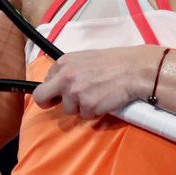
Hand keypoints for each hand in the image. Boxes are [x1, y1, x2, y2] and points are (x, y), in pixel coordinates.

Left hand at [33, 46, 160, 118]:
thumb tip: (59, 84)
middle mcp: (65, 77)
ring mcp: (75, 92)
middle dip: (48, 103)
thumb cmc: (113, 63)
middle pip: (42, 97)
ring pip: (68, 110)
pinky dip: (94, 111)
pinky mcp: (87, 105)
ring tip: (96, 96)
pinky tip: (104, 100)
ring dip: (81, 107)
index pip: (45, 81)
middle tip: (59, 104)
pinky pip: (86, 115)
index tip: (60, 93)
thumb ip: (69, 71)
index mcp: (63, 62)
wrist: (133, 69)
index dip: (54, 89)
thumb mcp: (85, 59)